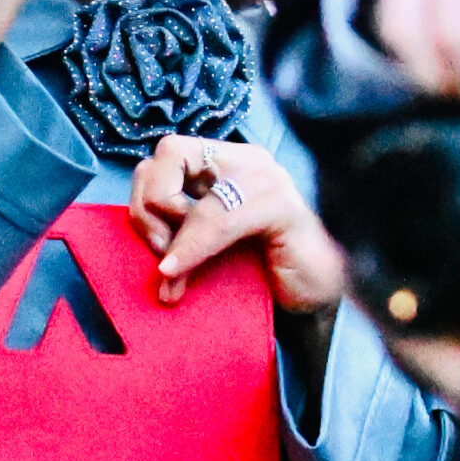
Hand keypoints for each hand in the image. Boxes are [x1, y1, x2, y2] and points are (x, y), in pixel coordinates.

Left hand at [130, 136, 346, 312]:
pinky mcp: (282, 206)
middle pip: (167, 154)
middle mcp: (248, 160)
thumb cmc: (263, 277)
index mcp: (228, 163)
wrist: (315, 305)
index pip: (162, 157)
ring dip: (170, 238)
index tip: (155, 244)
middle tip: (161, 254)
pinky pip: (216, 221)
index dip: (144, 197)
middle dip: (148, 207)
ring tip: (174, 273)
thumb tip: (147, 257)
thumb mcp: (209, 250)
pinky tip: (179, 274)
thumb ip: (178, 236)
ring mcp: (268, 179)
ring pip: (188, 190)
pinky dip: (191, 249)